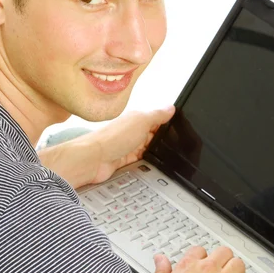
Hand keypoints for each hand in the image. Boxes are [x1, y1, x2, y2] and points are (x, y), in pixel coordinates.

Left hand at [37, 106, 174, 188]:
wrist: (93, 159)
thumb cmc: (113, 138)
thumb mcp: (141, 121)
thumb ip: (157, 115)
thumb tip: (171, 107)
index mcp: (136, 119)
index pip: (156, 120)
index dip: (167, 125)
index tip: (180, 130)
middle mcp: (132, 132)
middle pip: (153, 136)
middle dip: (162, 141)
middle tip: (174, 147)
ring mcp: (128, 147)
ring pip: (148, 150)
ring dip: (154, 153)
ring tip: (164, 158)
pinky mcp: (124, 161)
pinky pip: (140, 161)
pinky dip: (146, 163)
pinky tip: (152, 165)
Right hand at [145, 246, 258, 272]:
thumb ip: (160, 272)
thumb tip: (160, 259)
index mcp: (188, 266)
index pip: (199, 250)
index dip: (201, 258)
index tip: (201, 266)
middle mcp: (208, 269)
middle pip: (223, 252)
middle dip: (223, 260)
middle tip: (220, 271)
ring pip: (239, 264)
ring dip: (238, 272)